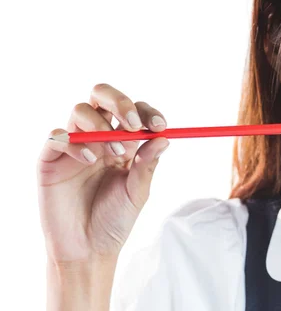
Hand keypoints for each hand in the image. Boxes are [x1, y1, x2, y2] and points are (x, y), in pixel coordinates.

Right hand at [37, 83, 169, 263]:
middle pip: (103, 97)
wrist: (88, 250)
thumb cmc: (114, 220)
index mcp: (123, 142)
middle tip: (134, 123)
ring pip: (81, 110)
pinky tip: (89, 160)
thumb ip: (148, 164)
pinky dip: (75, 142)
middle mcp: (98, 138)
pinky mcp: (51, 160)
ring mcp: (74, 146)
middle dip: (120, 102)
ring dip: (101, 125)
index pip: (134, 112)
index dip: (146, 112)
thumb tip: (164, 137)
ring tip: (114, 154)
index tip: (160, 126)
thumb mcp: (138, 192)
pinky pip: (57, 136)